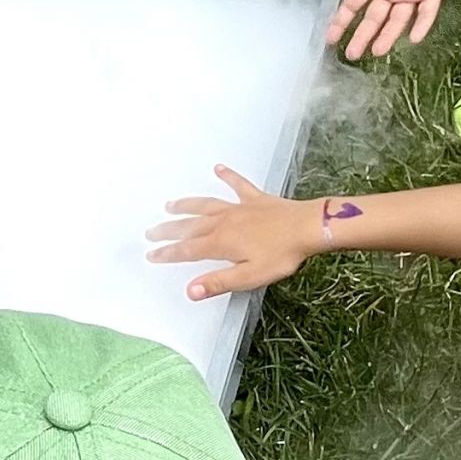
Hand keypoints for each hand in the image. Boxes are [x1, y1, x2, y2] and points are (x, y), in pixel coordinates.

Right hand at [147, 164, 324, 299]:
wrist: (308, 227)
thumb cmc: (281, 254)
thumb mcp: (249, 276)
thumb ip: (218, 282)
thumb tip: (190, 291)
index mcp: (221, 243)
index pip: (188, 250)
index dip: (168, 253)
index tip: (152, 255)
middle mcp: (225, 222)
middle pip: (191, 226)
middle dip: (170, 230)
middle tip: (152, 232)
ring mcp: (239, 208)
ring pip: (206, 205)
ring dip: (187, 205)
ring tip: (171, 205)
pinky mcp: (255, 199)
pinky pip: (237, 185)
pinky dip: (227, 176)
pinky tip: (219, 168)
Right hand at [315, 0, 460, 60]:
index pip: (354, 4)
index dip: (342, 20)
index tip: (330, 37)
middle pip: (374, 18)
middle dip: (362, 36)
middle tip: (352, 55)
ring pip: (398, 20)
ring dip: (388, 35)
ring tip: (377, 52)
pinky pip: (427, 12)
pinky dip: (421, 24)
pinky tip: (413, 38)